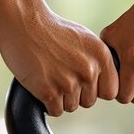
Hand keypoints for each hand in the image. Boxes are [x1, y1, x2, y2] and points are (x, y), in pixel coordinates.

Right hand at [0, 0, 117, 115]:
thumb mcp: (85, 40)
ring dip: (60, 98)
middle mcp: (88, 70)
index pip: (111, 92)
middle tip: (60, 76)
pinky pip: (55, 111)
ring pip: (71, 107)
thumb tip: (102, 85)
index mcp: (101, 57)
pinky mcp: (48, 91)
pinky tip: (42, 84)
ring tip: (50, 77)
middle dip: (75, 94)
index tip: (84, 83)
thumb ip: (97, 62)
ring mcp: (68, 82)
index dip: (96, 90)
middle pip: (88, 102)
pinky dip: (47, 103)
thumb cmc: (51, 30)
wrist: (23, 23)